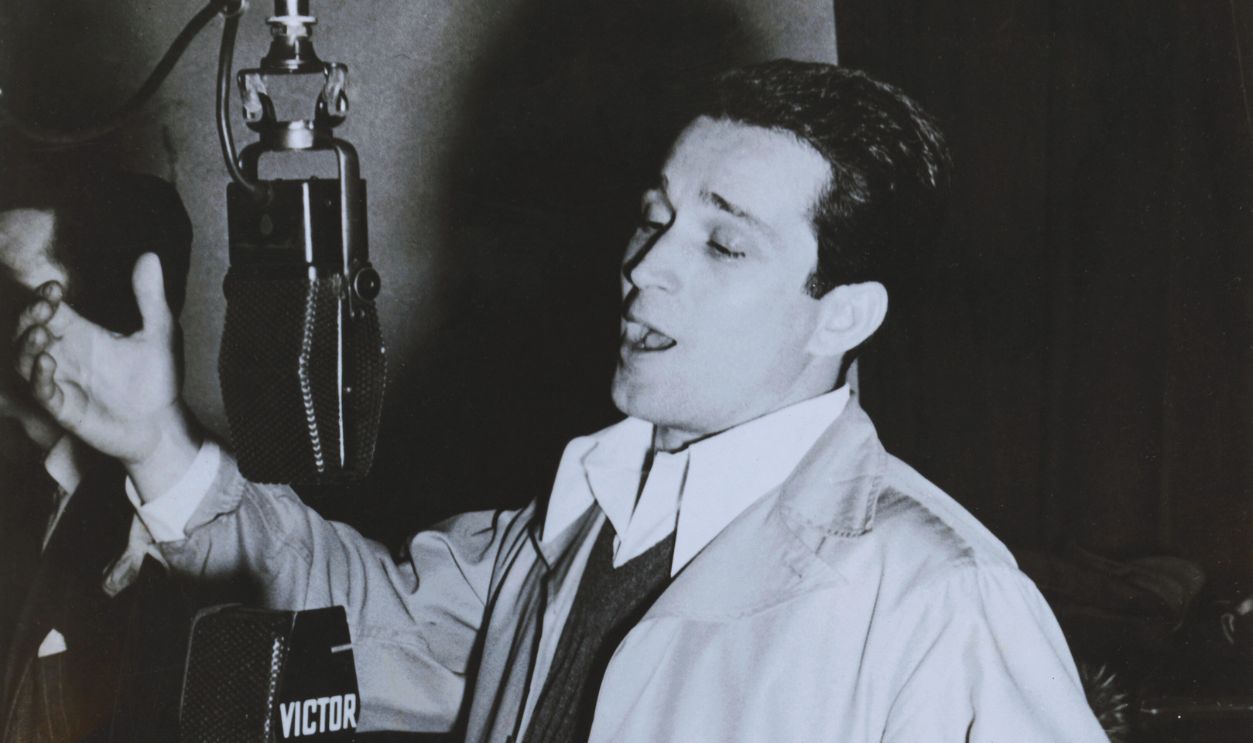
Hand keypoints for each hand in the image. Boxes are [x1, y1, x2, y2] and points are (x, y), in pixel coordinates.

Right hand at [13, 253, 194, 477]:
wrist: (163, 422)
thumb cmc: (158, 378)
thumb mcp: (159, 332)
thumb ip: (149, 297)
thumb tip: (150, 255)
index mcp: (82, 334)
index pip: (49, 310)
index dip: (43, 297)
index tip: (53, 287)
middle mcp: (66, 354)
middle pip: (27, 330)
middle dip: (27, 316)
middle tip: (43, 307)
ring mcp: (62, 381)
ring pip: (25, 360)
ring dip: (26, 345)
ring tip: (40, 332)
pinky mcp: (64, 407)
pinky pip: (41, 392)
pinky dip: (39, 378)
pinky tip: (49, 363)